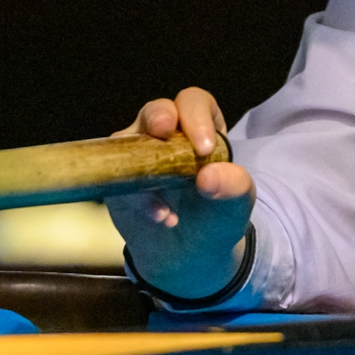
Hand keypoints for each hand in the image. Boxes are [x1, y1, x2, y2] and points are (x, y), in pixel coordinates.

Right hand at [107, 88, 254, 300]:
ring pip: (128, 142)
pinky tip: (161, 218)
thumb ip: (233, 186)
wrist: (190, 252)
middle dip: (158, 117)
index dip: (196, 116)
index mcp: (200, 127)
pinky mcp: (118, 181)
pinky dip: (139, 200)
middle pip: (156, 110)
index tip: (203, 148)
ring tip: (168, 209)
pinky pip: (119, 180)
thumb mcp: (236, 201)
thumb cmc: (216, 214)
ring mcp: (137, 154)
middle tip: (163, 131)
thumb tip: (208, 177)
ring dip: (145, 170)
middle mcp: (165, 134)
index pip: (194, 103)